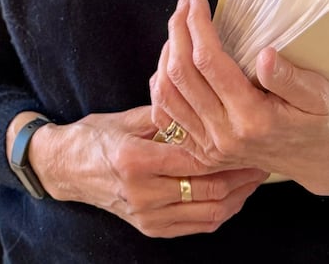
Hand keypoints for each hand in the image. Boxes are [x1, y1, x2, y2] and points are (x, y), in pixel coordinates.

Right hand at [25, 106, 267, 237]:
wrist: (66, 168)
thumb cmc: (96, 137)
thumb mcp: (128, 118)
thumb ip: (167, 114)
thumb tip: (205, 100)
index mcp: (135, 160)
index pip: (195, 160)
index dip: (228, 152)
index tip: (249, 140)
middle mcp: (142, 193)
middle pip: (207, 191)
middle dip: (240, 176)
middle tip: (262, 159)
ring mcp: (146, 215)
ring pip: (208, 213)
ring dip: (237, 197)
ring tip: (253, 178)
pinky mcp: (150, 228)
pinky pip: (196, 226)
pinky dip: (220, 212)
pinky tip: (233, 196)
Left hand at [149, 0, 328, 195]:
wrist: (320, 162)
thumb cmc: (322, 121)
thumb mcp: (319, 96)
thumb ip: (290, 78)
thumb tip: (264, 54)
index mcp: (253, 119)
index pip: (210, 63)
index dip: (198, 26)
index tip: (197, 0)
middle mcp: (224, 135)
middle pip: (181, 75)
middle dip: (178, 32)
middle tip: (184, 5)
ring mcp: (210, 147)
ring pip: (166, 95)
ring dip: (165, 56)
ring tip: (178, 29)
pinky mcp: (202, 152)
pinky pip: (166, 118)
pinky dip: (161, 87)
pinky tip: (169, 64)